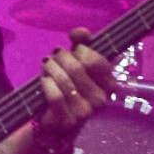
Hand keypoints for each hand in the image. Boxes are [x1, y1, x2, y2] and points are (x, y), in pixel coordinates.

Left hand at [32, 28, 116, 148]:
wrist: (54, 116)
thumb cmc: (68, 85)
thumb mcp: (77, 62)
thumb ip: (81, 43)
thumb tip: (80, 32)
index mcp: (109, 84)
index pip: (97, 61)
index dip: (81, 50)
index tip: (72, 48)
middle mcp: (101, 100)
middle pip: (78, 69)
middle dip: (62, 58)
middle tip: (53, 56)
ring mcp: (85, 112)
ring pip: (65, 82)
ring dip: (51, 68)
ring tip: (46, 64)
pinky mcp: (68, 121)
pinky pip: (56, 96)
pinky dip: (47, 84)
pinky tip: (44, 79)